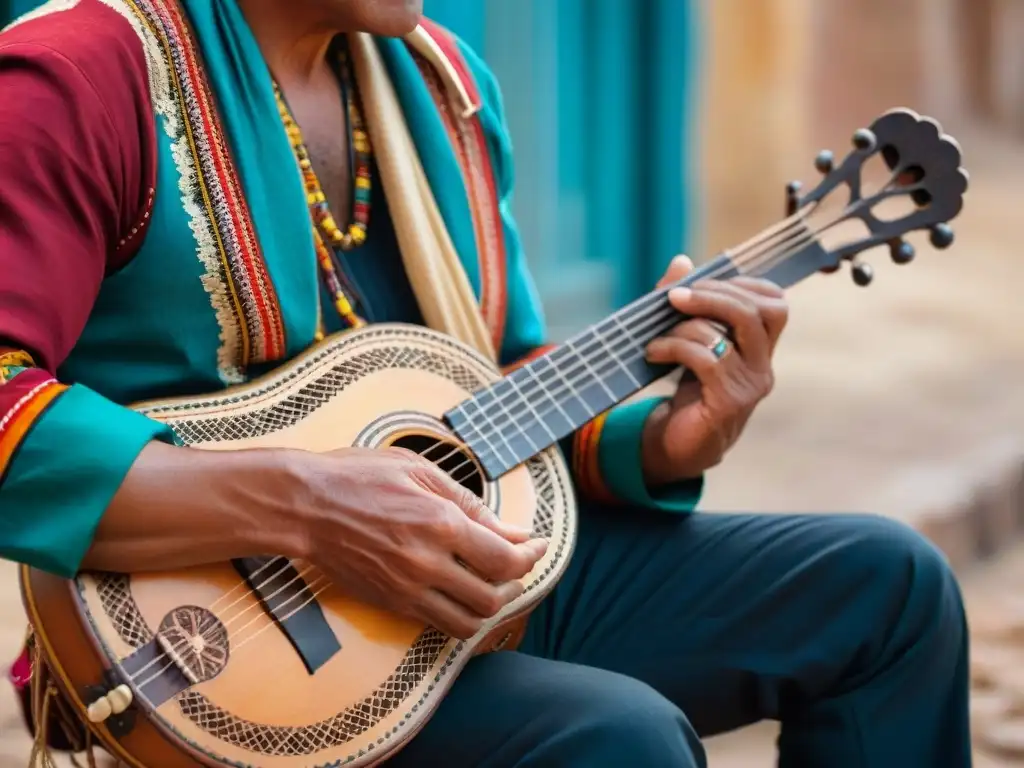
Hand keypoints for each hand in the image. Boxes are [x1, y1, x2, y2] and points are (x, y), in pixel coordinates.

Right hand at [294, 447, 547, 638]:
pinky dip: (460, 614)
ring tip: (494, 584)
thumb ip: (469, 504)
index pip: (506, 559)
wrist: (303, 506)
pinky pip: (438, 624)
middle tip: (519, 563)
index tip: (538, 544)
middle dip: (517, 582)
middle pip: (495, 597)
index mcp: (441, 524)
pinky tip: (460, 591)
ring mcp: (407, 589)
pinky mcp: (390, 603)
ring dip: (491, 606)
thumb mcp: (420, 471)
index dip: (532, 556)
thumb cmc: (359, 476)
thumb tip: (510, 530)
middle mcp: (428, 564)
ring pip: (469, 622)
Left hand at [641, 256, 788, 484]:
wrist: (677, 446)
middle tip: (675, 297)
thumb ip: (683, 304)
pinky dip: (674, 347)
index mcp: (759, 348)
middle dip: (714, 295)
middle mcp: (763, 366)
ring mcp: (750, 386)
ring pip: (727, 333)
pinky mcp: (728, 403)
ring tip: (657, 334)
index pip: (775, 302)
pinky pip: (706, 359)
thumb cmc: (686, 390)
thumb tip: (681, 261)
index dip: (742, 283)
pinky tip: (653, 353)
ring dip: (686, 325)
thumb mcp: (685, 340)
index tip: (700, 284)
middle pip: (759, 311)